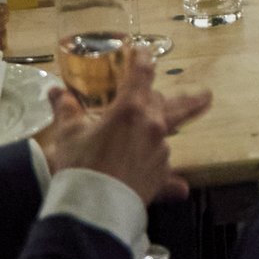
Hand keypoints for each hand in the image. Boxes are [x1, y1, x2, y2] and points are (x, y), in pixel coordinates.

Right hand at [33, 47, 210, 205]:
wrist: (92, 207)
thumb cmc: (79, 166)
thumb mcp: (68, 134)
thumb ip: (66, 109)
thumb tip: (55, 91)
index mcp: (130, 109)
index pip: (141, 74)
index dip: (143, 59)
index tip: (143, 51)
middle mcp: (153, 126)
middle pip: (173, 104)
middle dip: (183, 99)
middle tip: (203, 96)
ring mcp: (161, 151)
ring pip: (167, 135)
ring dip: (163, 134)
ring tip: (165, 140)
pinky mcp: (163, 175)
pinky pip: (168, 170)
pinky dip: (168, 174)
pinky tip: (180, 187)